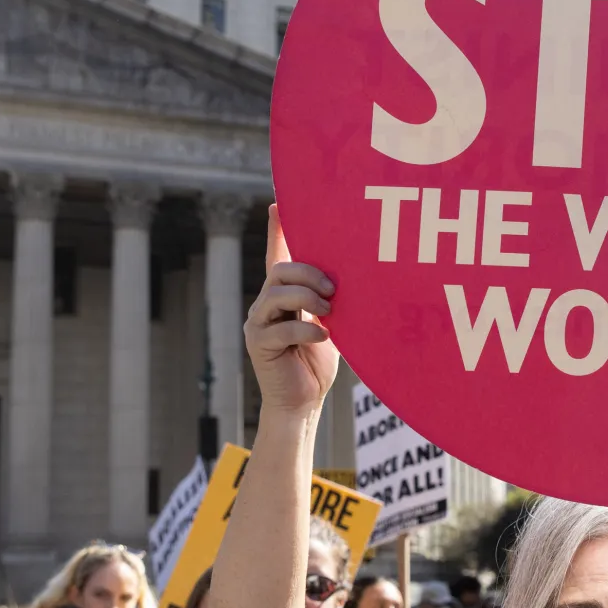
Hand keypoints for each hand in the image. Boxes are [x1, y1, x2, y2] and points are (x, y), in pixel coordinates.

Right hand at [245, 206, 337, 416]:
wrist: (303, 402)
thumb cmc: (317, 362)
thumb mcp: (330, 323)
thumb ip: (329, 301)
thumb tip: (349, 276)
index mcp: (285, 295)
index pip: (278, 256)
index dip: (278, 231)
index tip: (278, 205)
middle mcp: (266, 304)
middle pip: (280, 270)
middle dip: (309, 272)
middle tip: (334, 290)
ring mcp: (259, 322)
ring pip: (276, 293)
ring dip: (308, 297)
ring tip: (330, 312)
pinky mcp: (258, 343)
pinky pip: (280, 326)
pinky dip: (306, 328)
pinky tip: (322, 335)